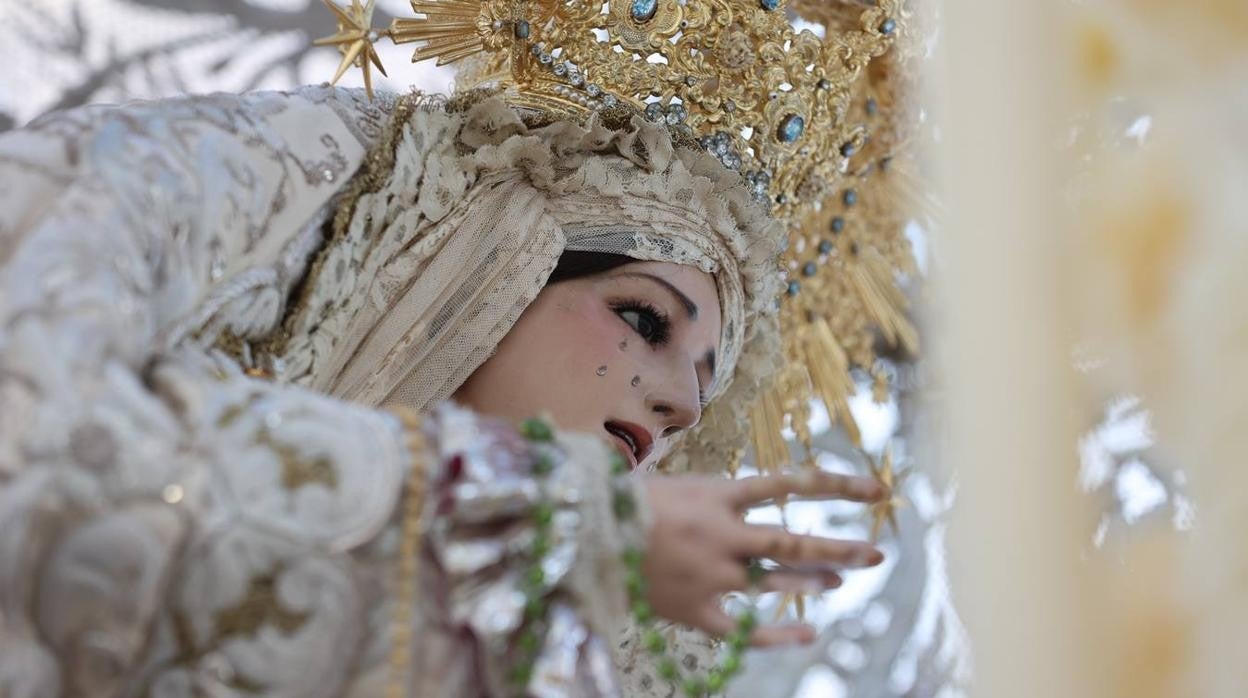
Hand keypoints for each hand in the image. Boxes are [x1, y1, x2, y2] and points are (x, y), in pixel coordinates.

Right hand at [639, 471, 884, 646]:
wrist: (581, 535)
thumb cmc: (626, 501)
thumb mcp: (679, 483)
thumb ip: (721, 494)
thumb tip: (757, 497)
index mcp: (719, 494)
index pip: (792, 484)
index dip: (838, 488)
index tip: (877, 491)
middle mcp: (723, 534)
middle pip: (794, 542)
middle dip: (840, 547)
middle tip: (875, 552)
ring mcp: (711, 575)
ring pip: (775, 581)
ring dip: (812, 580)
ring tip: (838, 579)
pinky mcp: (695, 610)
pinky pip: (744, 629)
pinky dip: (777, 634)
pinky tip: (806, 633)